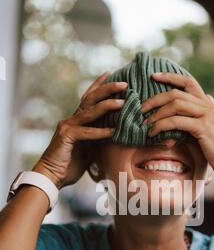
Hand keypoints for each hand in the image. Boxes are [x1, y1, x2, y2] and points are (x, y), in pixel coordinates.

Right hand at [32, 73, 127, 187]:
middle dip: (107, 89)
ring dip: (107, 105)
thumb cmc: (71, 164)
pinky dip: (100, 131)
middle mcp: (71, 120)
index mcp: (76, 121)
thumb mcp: (90, 149)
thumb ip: (100, 139)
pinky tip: (113, 131)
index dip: (99, 85)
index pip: (89, 98)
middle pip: (90, 99)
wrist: (52, 176)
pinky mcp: (66, 137)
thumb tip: (117, 133)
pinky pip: (86, 132)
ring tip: (122, 102)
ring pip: (89, 112)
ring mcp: (67, 126)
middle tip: (124, 83)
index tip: (111, 73)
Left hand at [141, 72, 213, 179]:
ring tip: (145, 123)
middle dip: (155, 99)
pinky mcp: (203, 127)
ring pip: (175, 104)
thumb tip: (187, 111)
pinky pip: (176, 121)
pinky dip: (161, 126)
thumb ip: (200, 117)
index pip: (188, 82)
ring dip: (156, 114)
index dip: (170, 77)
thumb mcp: (209, 129)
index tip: (154, 76)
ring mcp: (206, 115)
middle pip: (176, 93)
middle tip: (141, 108)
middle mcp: (208, 105)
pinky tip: (153, 133)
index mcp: (209, 104)